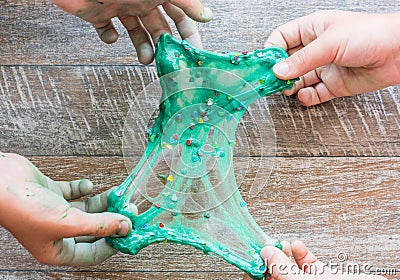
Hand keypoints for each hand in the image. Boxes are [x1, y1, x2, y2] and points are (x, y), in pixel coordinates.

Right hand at [0, 152, 134, 265]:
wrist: (1, 181)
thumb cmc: (26, 209)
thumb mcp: (69, 222)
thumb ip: (101, 225)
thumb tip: (126, 227)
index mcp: (57, 250)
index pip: (92, 254)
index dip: (112, 244)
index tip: (128, 232)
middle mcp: (57, 233)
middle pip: (92, 230)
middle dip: (111, 220)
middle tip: (128, 210)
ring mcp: (54, 212)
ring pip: (86, 210)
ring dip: (102, 203)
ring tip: (118, 195)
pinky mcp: (52, 194)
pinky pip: (74, 193)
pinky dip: (83, 189)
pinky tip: (89, 185)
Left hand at [52, 0, 212, 63]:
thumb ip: (185, 2)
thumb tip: (207, 16)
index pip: (179, 16)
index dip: (188, 33)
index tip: (193, 51)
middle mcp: (140, 0)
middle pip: (159, 27)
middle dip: (165, 45)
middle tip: (169, 60)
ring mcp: (120, 7)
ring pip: (136, 32)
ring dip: (143, 47)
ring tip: (146, 59)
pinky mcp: (98, 14)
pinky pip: (106, 30)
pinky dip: (109, 38)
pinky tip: (112, 38)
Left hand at [243, 240, 386, 279]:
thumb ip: (282, 269)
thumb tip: (266, 253)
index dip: (255, 270)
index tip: (251, 256)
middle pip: (276, 274)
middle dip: (271, 258)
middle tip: (267, 246)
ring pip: (292, 268)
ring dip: (285, 252)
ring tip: (282, 243)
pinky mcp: (327, 277)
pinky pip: (309, 264)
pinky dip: (303, 253)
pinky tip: (298, 246)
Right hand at [265, 10, 399, 105]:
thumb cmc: (371, 35)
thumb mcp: (330, 43)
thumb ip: (302, 59)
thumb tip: (279, 70)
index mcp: (313, 29)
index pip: (283, 38)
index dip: (272, 50)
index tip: (265, 63)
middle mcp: (317, 49)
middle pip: (287, 62)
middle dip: (279, 72)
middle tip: (272, 81)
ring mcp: (325, 67)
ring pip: (298, 79)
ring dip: (290, 86)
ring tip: (287, 89)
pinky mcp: (334, 84)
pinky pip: (314, 93)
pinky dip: (306, 97)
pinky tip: (304, 95)